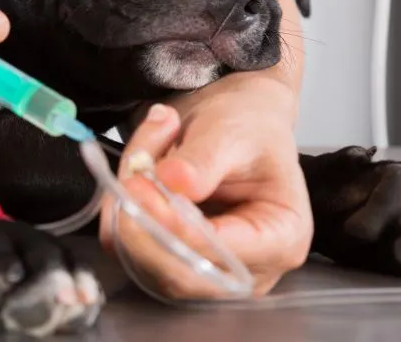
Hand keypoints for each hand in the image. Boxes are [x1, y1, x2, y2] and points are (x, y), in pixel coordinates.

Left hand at [99, 74, 311, 299]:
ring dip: (126, 212)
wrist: (231, 126)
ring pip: (144, 262)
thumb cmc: (246, 129)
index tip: (142, 188)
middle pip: (179, 274)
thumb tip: (173, 180)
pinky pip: (129, 250)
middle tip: (128, 176)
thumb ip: (203, 159)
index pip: (222, 252)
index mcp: (282, 239)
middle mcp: (247, 271)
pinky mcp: (170, 263)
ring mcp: (207, 274)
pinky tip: (133, 175)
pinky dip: (118, 213)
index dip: (176, 227)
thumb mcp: (231, 132)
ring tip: (139, 158)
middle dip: (142, 226)